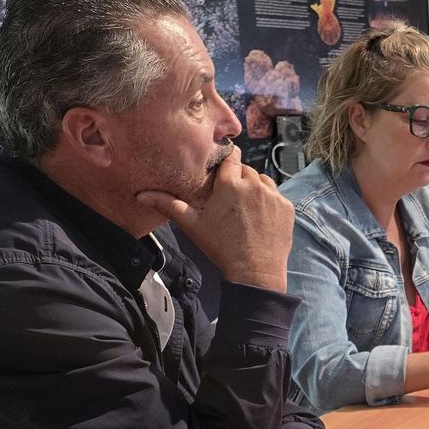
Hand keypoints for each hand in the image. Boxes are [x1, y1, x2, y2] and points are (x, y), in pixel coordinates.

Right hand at [137, 148, 292, 291]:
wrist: (255, 271)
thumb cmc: (221, 247)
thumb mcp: (193, 224)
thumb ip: (168, 205)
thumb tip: (141, 195)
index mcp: (230, 184)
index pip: (230, 157)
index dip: (226, 161)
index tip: (222, 169)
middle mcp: (255, 184)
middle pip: (246, 170)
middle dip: (238, 178)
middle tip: (230, 197)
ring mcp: (274, 196)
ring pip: (263, 181)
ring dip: (255, 188)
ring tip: (244, 208)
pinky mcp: (287, 207)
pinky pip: (277, 196)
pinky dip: (269, 202)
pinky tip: (259, 217)